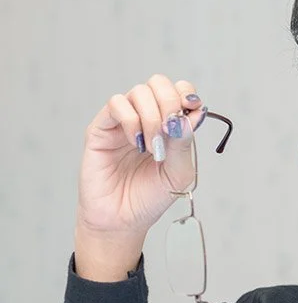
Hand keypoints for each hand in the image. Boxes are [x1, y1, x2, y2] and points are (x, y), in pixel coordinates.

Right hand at [74, 74, 205, 279]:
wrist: (123, 219)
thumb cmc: (150, 197)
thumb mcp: (179, 173)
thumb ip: (185, 143)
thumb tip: (190, 115)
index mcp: (169, 125)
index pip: (180, 91)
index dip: (187, 95)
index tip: (191, 112)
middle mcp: (147, 117)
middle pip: (159, 83)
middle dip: (170, 103)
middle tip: (170, 132)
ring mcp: (124, 121)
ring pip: (139, 91)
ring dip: (152, 117)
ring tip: (152, 147)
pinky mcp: (102, 128)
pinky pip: (117, 104)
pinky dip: (131, 120)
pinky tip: (136, 143)